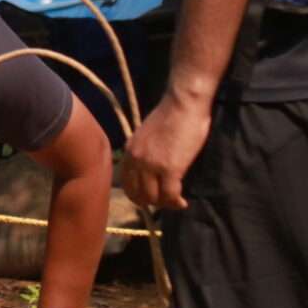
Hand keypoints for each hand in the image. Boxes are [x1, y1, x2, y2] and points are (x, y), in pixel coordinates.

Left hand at [123, 88, 211, 212]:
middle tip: (165, 202)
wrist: (182, 104)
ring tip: (176, 202)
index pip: (125, 183)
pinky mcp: (170, 168)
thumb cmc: (170, 116)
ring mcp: (151, 165)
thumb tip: (150, 168)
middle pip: (137, 194)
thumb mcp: (146, 136)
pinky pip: (169, 194)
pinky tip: (182, 202)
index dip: (137, 194)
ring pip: (153, 197)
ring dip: (165, 203)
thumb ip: (143, 152)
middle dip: (151, 202)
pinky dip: (176, 202)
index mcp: (128, 152)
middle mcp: (135, 160)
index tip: (150, 197)